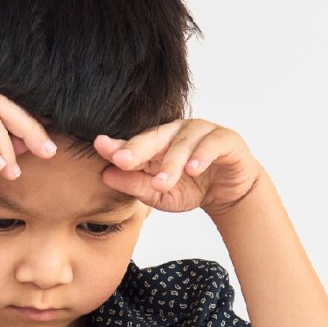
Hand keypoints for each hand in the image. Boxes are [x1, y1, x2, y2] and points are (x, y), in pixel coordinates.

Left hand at [93, 118, 262, 216]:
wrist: (228, 192)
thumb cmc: (191, 188)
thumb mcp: (161, 195)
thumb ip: (137, 185)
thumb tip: (106, 176)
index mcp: (156, 144)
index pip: (133, 143)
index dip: (117, 145)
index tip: (99, 146)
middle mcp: (176, 132)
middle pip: (154, 137)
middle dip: (137, 148)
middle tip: (122, 160)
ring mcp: (200, 132)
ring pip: (182, 143)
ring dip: (171, 163)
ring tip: (162, 182)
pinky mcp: (225, 139)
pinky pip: (211, 143)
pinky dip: (201, 156)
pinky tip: (193, 168)